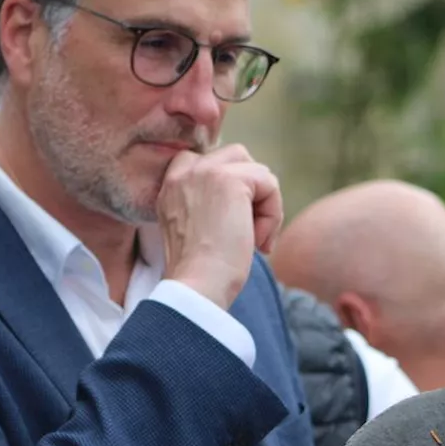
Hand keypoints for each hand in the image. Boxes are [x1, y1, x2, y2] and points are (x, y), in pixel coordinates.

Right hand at [157, 143, 282, 308]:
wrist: (197, 287)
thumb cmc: (200, 272)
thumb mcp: (195, 228)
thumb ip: (209, 203)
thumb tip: (250, 195)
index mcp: (171, 184)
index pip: (210, 162)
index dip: (232, 185)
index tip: (233, 221)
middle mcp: (184, 170)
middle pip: (238, 158)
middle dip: (252, 192)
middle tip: (249, 232)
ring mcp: (206, 171)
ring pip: (257, 171)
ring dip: (265, 205)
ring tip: (255, 238)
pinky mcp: (230, 180)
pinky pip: (269, 183)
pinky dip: (273, 215)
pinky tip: (259, 242)